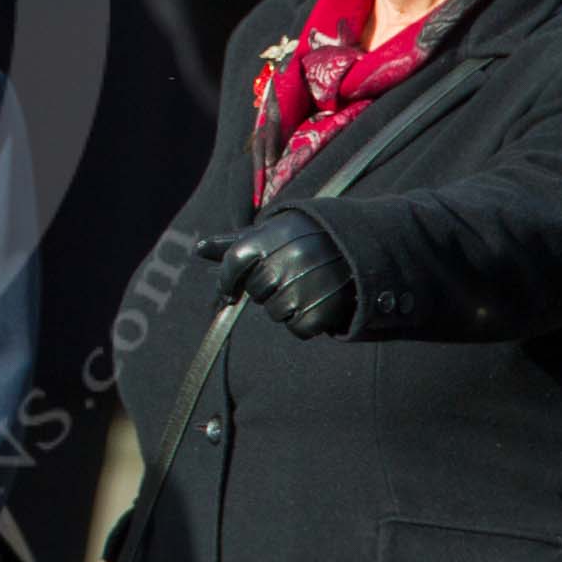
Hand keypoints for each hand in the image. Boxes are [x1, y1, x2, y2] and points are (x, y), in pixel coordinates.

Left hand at [194, 211, 355, 337]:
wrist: (363, 245)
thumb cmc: (307, 238)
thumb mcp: (273, 232)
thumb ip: (235, 243)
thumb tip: (198, 249)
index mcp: (276, 232)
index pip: (235, 260)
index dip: (227, 280)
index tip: (227, 293)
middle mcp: (292, 255)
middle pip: (256, 290)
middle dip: (266, 289)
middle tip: (287, 278)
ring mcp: (311, 282)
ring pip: (275, 312)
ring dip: (286, 306)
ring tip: (306, 288)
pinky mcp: (327, 307)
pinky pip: (299, 329)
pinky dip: (305, 323)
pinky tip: (317, 304)